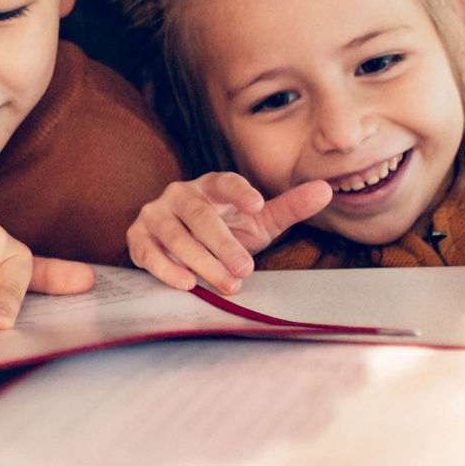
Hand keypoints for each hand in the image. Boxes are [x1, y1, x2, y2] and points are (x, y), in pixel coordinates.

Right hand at [127, 173, 332, 293]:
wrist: (182, 245)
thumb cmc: (226, 228)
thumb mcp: (260, 220)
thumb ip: (289, 206)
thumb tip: (326, 189)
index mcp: (211, 185)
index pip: (225, 181)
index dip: (240, 191)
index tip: (258, 205)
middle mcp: (180, 194)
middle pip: (200, 214)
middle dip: (223, 243)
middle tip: (245, 269)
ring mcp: (155, 214)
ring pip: (175, 235)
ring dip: (200, 261)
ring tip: (224, 283)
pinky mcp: (138, 237)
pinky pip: (147, 252)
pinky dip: (165, 268)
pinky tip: (186, 283)